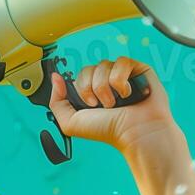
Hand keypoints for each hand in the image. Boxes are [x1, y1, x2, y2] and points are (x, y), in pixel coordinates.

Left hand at [47, 56, 179, 152]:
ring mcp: (123, 76)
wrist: (135, 133)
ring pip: (103, 65)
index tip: (89, 104)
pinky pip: (122, 61)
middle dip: (92, 88)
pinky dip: (120, 79)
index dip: (81, 88)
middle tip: (102, 105)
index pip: (79, 76)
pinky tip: (126, 93)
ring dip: (106, 87)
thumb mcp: (70, 122)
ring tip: (115, 103)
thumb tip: (56, 77)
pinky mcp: (139, 70)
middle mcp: (107, 82)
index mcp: (92, 92)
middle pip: (88, 68)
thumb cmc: (108, 130)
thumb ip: (56, 101)